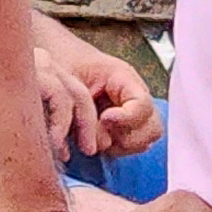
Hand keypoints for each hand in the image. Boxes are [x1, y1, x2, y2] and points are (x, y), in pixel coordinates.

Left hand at [31, 28, 160, 157]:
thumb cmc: (64, 65)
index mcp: (124, 77)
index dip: (127, 117)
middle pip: (153, 128)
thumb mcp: (69, 79)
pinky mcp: (122, 129)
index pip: (142, 104)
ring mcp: (131, 115)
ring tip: (95, 134)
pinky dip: (114, 149)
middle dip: (128, 136)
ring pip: (144, 141)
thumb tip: (102, 142)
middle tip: (102, 129)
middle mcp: (134, 98)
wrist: (59, 62)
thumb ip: (84, 108)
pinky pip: (129, 148)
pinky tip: (95, 138)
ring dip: (121, 145)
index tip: (105, 119)